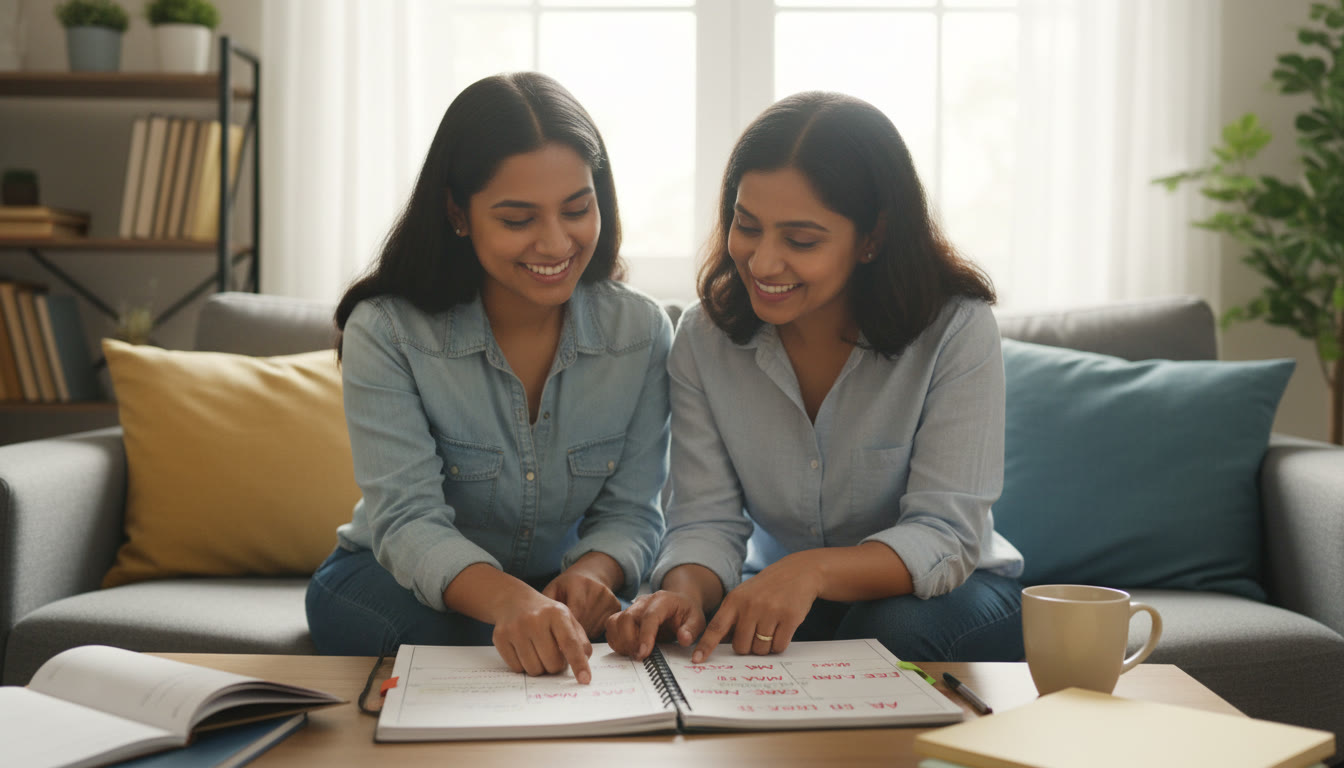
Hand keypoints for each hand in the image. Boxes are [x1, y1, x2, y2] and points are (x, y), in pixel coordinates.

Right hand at [491, 590, 593, 683]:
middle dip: (555, 665)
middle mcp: (535, 619)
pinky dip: (523, 666)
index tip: (585, 680)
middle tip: (552, 654)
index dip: (579, 664)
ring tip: (537, 651)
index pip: (570, 643)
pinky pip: (516, 668)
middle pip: (552, 663)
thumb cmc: (545, 614)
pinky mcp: (500, 637)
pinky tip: (523, 650)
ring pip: (533, 669)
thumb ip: (579, 639)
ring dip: (539, 667)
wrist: (513, 600)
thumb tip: (584, 660)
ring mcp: (516, 628)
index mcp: (556, 613)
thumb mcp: (566, 619)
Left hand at [542, 554, 622, 638]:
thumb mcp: (553, 590)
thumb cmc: (567, 585)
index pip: (574, 613)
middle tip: (560, 640)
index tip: (554, 642)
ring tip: (572, 630)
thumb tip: (538, 631)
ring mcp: (609, 597)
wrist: (592, 573)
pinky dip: (592, 631)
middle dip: (571, 635)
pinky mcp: (616, 606)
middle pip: (584, 623)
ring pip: (594, 629)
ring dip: (581, 635)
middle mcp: (597, 589)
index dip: (564, 630)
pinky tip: (585, 624)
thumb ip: (545, 607)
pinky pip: (603, 628)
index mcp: (579, 583)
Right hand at [604, 590, 707, 659]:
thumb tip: (684, 639)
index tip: (644, 653)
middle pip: (627, 618)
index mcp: (662, 600)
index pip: (650, 616)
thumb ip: (691, 629)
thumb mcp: (697, 620)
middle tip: (640, 657)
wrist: (678, 603)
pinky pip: (611, 626)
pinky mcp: (624, 616)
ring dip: (621, 642)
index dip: (645, 635)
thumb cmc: (687, 613)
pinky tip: (627, 650)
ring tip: (634, 654)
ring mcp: (632, 608)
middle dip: (630, 641)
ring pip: (615, 622)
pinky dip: (615, 640)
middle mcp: (643, 602)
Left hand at [692, 552, 822, 662]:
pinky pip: (779, 646)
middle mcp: (750, 606)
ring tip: (770, 629)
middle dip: (747, 647)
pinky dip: (779, 645)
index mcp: (734, 600)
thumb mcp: (744, 595)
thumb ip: (731, 617)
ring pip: (760, 649)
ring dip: (765, 647)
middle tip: (756, 634)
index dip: (706, 645)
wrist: (799, 571)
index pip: (716, 627)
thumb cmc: (767, 587)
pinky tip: (781, 630)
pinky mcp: (789, 618)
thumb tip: (720, 644)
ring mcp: (770, 611)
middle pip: (741, 647)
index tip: (697, 659)